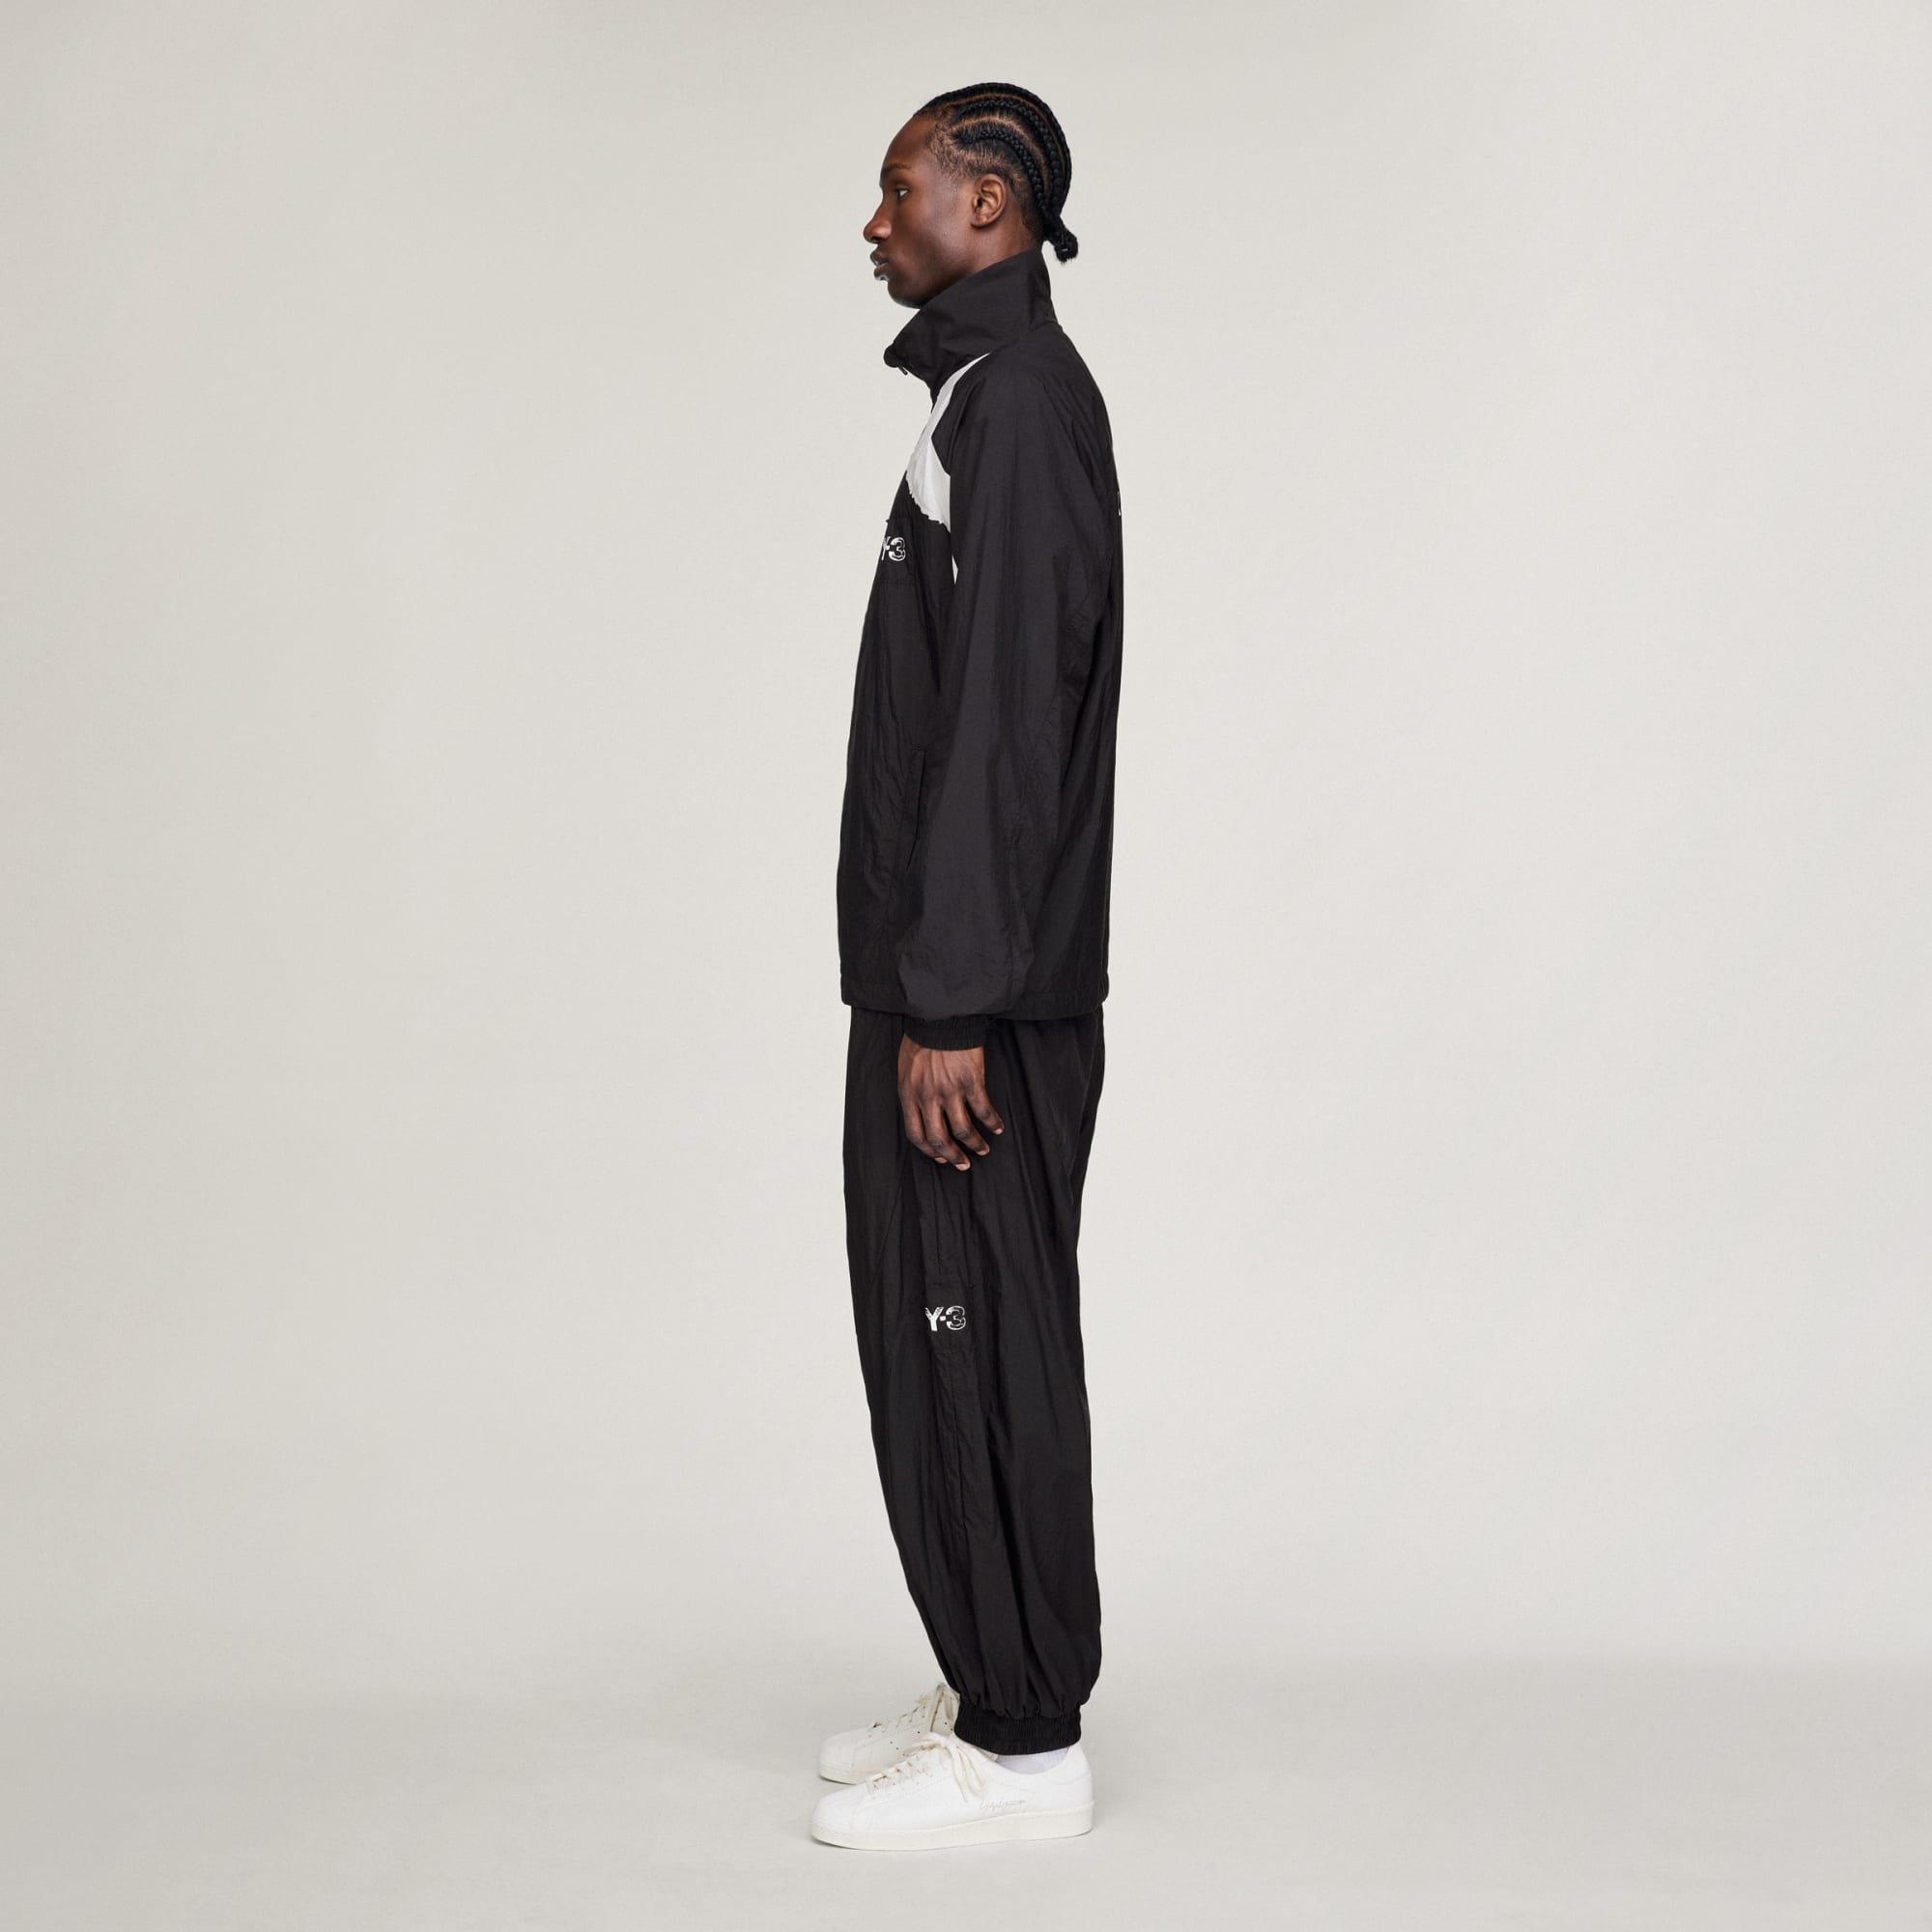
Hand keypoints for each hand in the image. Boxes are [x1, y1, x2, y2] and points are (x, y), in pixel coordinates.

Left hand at [897, 1035, 1005, 1169]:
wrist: (940, 1016)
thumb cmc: (922, 1038)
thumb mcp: (905, 1068)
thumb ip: (912, 1092)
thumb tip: (921, 1111)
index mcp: (909, 1095)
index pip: (916, 1134)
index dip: (930, 1151)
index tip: (941, 1157)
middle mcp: (928, 1097)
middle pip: (939, 1139)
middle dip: (952, 1156)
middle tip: (963, 1164)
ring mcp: (950, 1091)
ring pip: (963, 1130)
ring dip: (974, 1144)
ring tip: (983, 1149)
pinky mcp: (971, 1082)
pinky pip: (983, 1110)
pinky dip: (992, 1123)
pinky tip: (997, 1127)